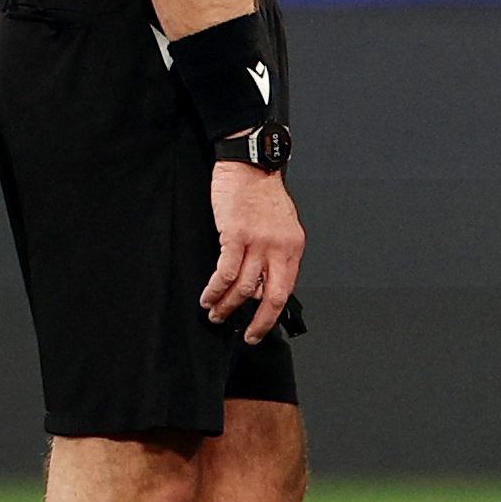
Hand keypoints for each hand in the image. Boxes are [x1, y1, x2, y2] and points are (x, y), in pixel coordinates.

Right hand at [202, 162, 303, 342]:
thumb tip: (261, 285)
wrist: (251, 166)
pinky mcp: (235, 235)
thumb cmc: (263, 195)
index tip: (260, 328)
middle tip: (245, 335)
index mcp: (293, 247)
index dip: (272, 313)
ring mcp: (258, 242)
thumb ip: (275, 255)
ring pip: (243, 287)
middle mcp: (279, 247)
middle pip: (271, 295)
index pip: (285, 289)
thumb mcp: (281, 226)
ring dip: (226, 305)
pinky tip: (207, 296)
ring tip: (215, 314)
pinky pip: (225, 272)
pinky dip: (214, 289)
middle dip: (258, 321)